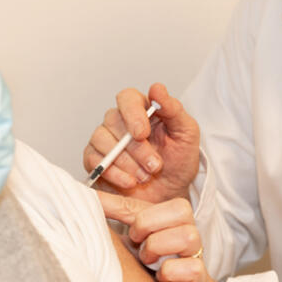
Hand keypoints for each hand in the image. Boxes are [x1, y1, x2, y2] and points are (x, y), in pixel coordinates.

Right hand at [82, 83, 199, 203]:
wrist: (170, 194)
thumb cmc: (178, 162)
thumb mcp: (187, 134)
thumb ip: (173, 109)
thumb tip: (156, 88)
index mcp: (142, 110)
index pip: (127, 98)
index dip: (132, 113)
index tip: (143, 133)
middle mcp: (120, 122)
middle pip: (113, 120)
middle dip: (135, 147)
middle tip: (154, 165)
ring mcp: (105, 141)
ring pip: (101, 139)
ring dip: (126, 161)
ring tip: (145, 176)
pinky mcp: (96, 161)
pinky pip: (94, 160)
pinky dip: (113, 173)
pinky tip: (130, 182)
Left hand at [99, 190, 222, 281]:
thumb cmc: (157, 266)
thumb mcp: (137, 240)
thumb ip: (120, 220)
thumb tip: (87, 202)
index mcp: (171, 216)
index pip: (141, 203)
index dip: (114, 204)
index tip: (89, 201)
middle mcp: (188, 228)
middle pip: (177, 210)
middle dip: (147, 225)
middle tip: (137, 242)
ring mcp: (196, 251)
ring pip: (185, 236)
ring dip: (157, 249)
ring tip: (148, 261)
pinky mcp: (199, 274)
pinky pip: (188, 267)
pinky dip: (169, 272)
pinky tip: (161, 278)